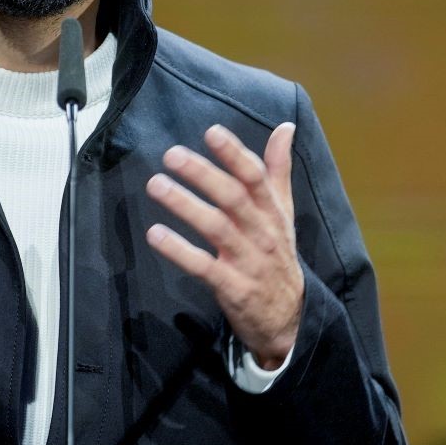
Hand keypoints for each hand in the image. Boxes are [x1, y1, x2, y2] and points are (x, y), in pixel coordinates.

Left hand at [144, 123, 302, 367]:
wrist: (290, 317)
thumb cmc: (277, 256)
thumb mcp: (284, 212)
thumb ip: (278, 169)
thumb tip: (285, 127)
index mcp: (272, 211)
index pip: (255, 177)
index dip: (235, 154)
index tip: (211, 132)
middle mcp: (262, 232)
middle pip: (233, 198)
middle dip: (203, 174)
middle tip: (171, 155)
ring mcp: (247, 261)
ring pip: (217, 228)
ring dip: (185, 205)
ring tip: (156, 184)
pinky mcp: (232, 288)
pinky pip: (204, 267)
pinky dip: (179, 250)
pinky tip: (155, 234)